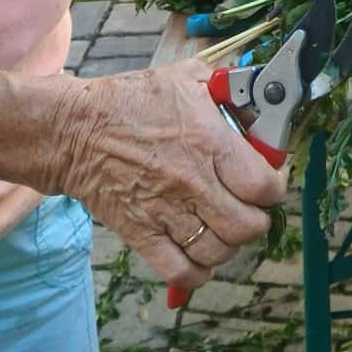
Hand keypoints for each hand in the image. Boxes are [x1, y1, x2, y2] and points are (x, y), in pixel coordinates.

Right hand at [44, 59, 285, 298]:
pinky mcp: (140, 233)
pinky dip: (198, 272)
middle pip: (247, 226)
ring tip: (225, 226)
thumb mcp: (189, 78)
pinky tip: (202, 256)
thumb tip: (263, 96)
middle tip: (250, 205)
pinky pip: (180, 271)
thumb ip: (231, 89)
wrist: (75, 130)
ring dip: (229, 244)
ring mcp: (164, 212)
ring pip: (218, 252)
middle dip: (257, 217)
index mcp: (208, 142)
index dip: (276, 186)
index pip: (263, 185)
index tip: (271, 178)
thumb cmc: (133, 101)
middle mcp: (191, 182)